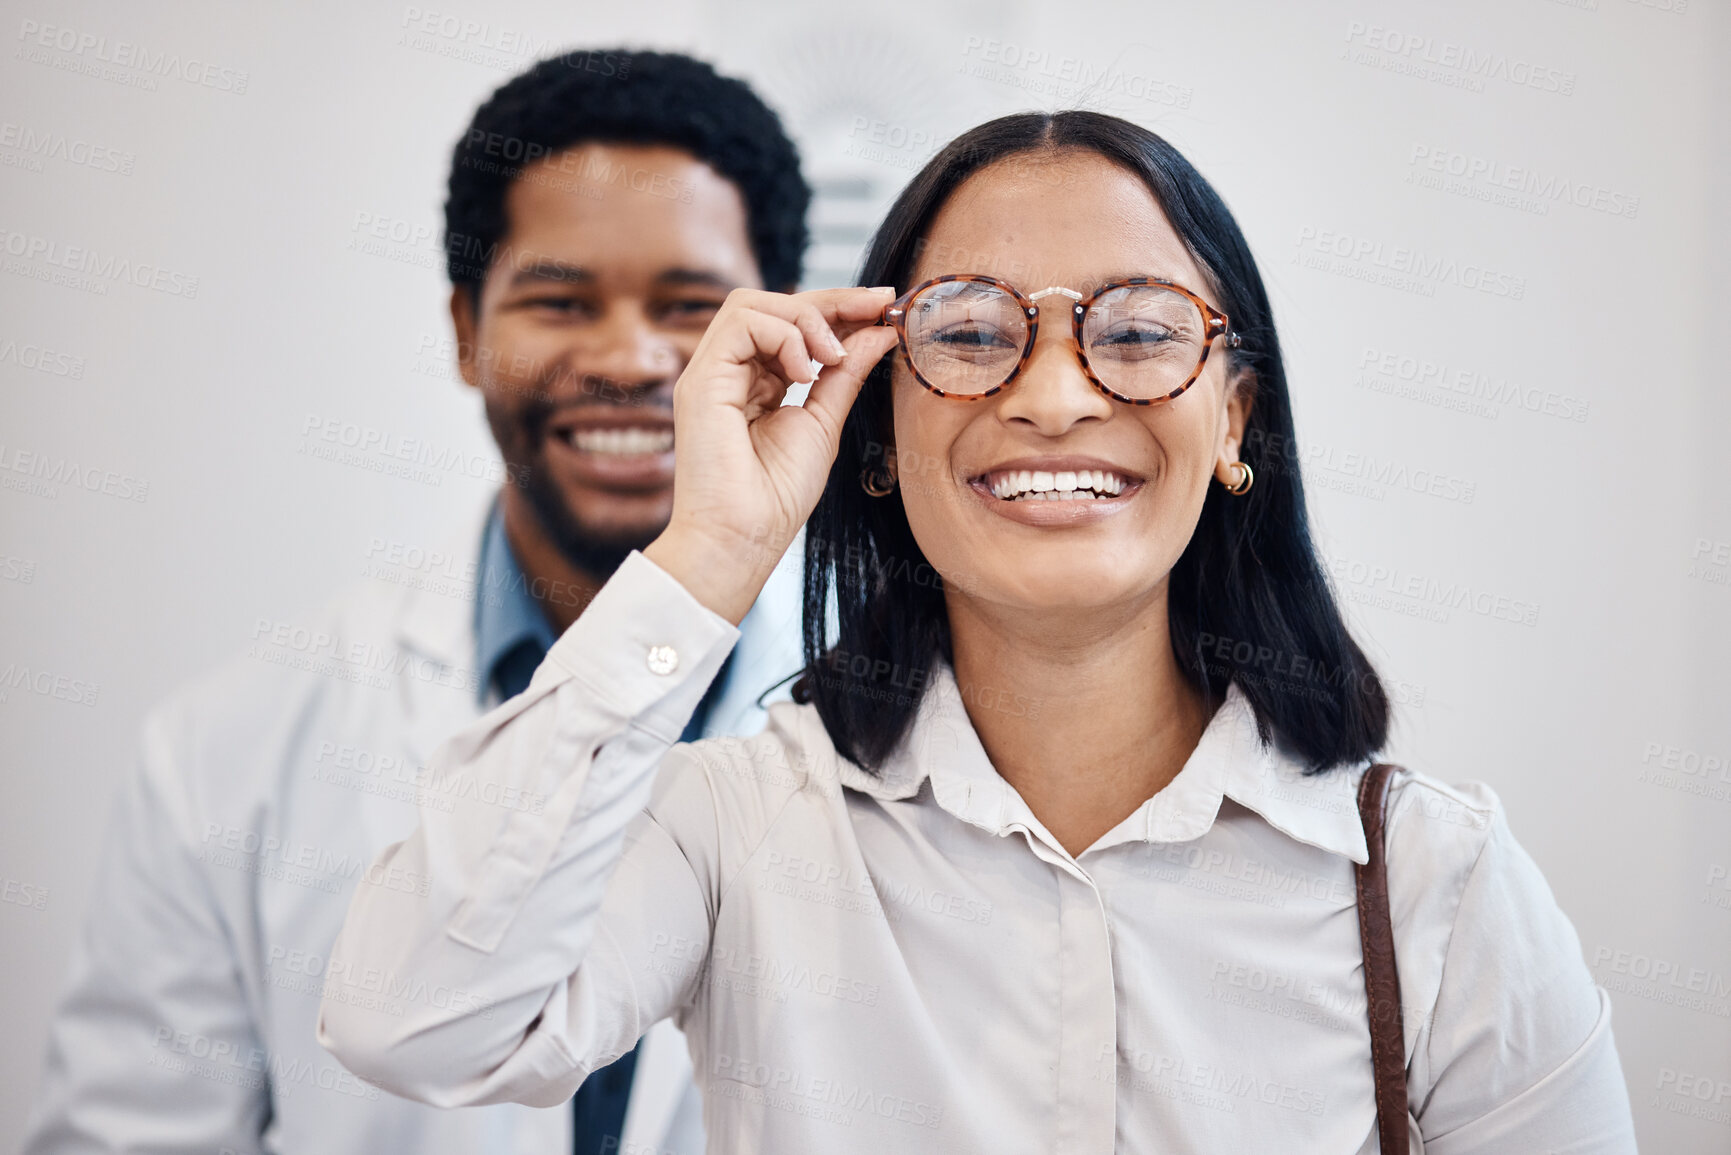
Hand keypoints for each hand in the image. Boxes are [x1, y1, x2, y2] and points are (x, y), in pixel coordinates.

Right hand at [644, 286, 899, 623]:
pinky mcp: (700, 380)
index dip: (837, 309)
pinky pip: (742, 323)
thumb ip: (845, 374)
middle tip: (877, 305)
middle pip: (772, 303)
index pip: (791, 324)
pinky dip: (785, 336)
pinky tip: (807, 374)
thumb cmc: (776, 498)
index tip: (884, 305)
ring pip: (753, 304)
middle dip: (830, 299)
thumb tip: (878, 330)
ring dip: (806, 319)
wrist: (742, 540)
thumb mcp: (824, 424)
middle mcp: (727, 372)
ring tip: (833, 359)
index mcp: (754, 383)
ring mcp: (710, 374)